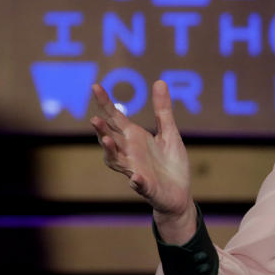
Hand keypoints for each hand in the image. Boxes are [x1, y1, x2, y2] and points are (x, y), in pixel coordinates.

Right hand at [90, 81, 194, 239]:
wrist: (179, 193)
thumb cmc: (170, 163)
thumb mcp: (169, 133)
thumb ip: (163, 110)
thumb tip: (160, 81)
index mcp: (134, 138)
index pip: (115, 118)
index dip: (105, 103)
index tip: (95, 86)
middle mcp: (129, 153)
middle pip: (110, 139)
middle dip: (102, 130)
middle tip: (94, 118)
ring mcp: (135, 170)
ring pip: (116, 161)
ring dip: (110, 151)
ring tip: (106, 140)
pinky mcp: (146, 188)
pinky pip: (139, 185)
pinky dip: (136, 182)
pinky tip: (135, 178)